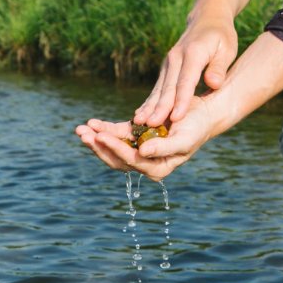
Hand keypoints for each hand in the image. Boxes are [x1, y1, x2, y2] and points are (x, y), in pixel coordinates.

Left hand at [75, 95, 223, 181]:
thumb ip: (163, 148)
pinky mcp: (135, 136)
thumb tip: (142, 152)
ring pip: (112, 147)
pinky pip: (116, 134)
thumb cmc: (197, 127)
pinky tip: (91, 123)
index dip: (115, 149)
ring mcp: (139, 149)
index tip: (101, 136)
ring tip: (80, 129)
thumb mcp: (184, 139)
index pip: (131, 161)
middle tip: (83, 134)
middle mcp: (146, 162)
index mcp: (157, 168)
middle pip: (116, 158)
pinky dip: (103, 128)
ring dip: (95, 139)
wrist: (202, 113)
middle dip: (98, 146)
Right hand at [133, 15, 237, 127]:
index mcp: (193, 53)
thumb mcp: (227, 49)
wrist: (207, 19)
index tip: (176, 118)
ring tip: (139, 122)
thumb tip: (214, 84)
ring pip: (159, 88)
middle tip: (152, 124)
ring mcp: (168, 62)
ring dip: (149, 106)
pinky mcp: (166, 68)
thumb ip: (219, 67)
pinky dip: (150, 101)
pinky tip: (141, 115)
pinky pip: (158, 87)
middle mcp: (176, 58)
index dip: (181, 101)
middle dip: (160, 107)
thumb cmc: (221, 36)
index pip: (186, 81)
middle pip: (168, 87)